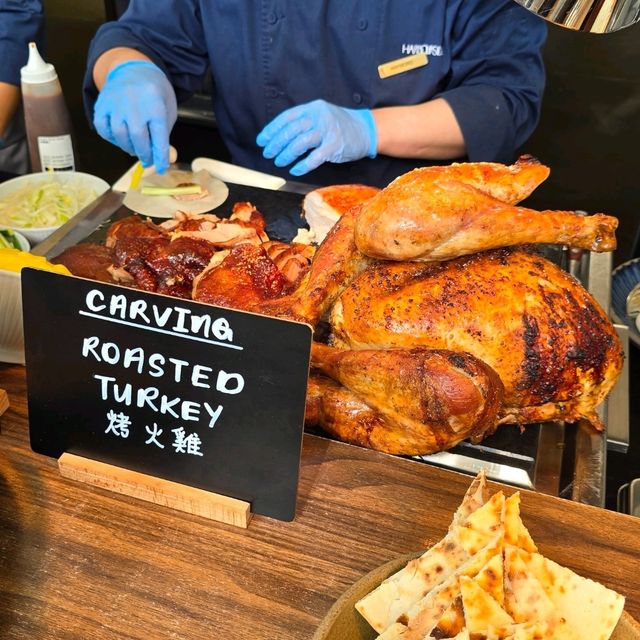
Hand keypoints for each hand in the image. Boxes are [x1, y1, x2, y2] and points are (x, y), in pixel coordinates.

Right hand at [93, 60, 176, 173]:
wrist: (134, 69)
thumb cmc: (154, 94)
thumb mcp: (167, 110)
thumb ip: (164, 134)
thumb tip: (163, 159)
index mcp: (155, 104)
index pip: (158, 137)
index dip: (160, 156)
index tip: (161, 168)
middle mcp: (134, 103)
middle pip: (138, 137)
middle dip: (144, 154)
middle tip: (148, 160)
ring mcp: (115, 102)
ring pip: (119, 134)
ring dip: (129, 147)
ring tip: (135, 148)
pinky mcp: (102, 104)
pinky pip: (103, 128)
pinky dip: (112, 138)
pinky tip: (121, 138)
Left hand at [256, 99, 376, 175]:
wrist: (367, 129)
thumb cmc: (340, 125)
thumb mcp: (321, 115)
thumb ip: (304, 122)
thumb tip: (280, 136)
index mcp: (313, 108)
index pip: (287, 117)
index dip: (272, 129)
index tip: (262, 140)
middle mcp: (319, 117)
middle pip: (291, 130)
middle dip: (276, 143)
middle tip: (268, 153)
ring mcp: (328, 131)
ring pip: (300, 143)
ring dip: (286, 154)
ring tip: (279, 162)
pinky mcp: (335, 146)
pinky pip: (314, 158)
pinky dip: (302, 165)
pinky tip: (295, 170)